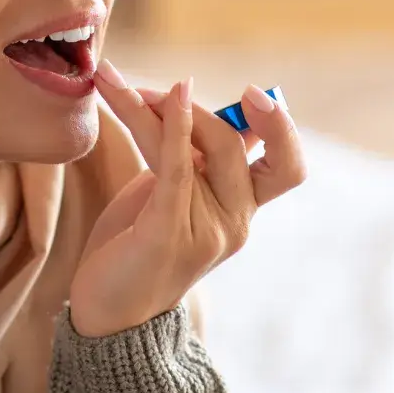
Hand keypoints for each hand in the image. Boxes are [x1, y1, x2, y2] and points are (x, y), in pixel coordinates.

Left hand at [68, 61, 306, 337]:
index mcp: (242, 209)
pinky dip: (168, 129)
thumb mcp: (172, 190)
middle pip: (233, 146)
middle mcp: (235, 222)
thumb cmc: (135, 242)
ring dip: (154, 108)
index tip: (256, 94)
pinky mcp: (168, 234)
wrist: (107, 310)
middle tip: (149, 91)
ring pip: (195, 150)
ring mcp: (206, 232)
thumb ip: (191, 155)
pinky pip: (175, 170)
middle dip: (192, 108)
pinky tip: (149, 99)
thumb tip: (193, 98)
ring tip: (114, 82)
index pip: (286, 167)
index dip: (280, 128)